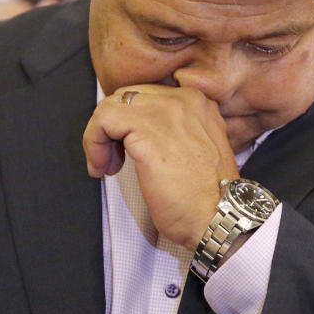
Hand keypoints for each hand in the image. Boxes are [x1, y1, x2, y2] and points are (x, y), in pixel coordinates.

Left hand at [83, 84, 239, 250]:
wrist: (219, 217)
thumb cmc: (206, 197)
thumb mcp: (195, 149)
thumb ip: (173, 130)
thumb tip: (135, 130)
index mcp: (196, 102)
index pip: (145, 96)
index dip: (129, 124)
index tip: (125, 150)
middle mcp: (183, 99)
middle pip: (126, 98)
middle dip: (111, 128)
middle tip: (113, 160)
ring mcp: (165, 111)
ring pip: (110, 106)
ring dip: (99, 137)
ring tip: (106, 165)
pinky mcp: (146, 128)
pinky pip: (103, 120)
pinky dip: (93, 143)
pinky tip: (104, 167)